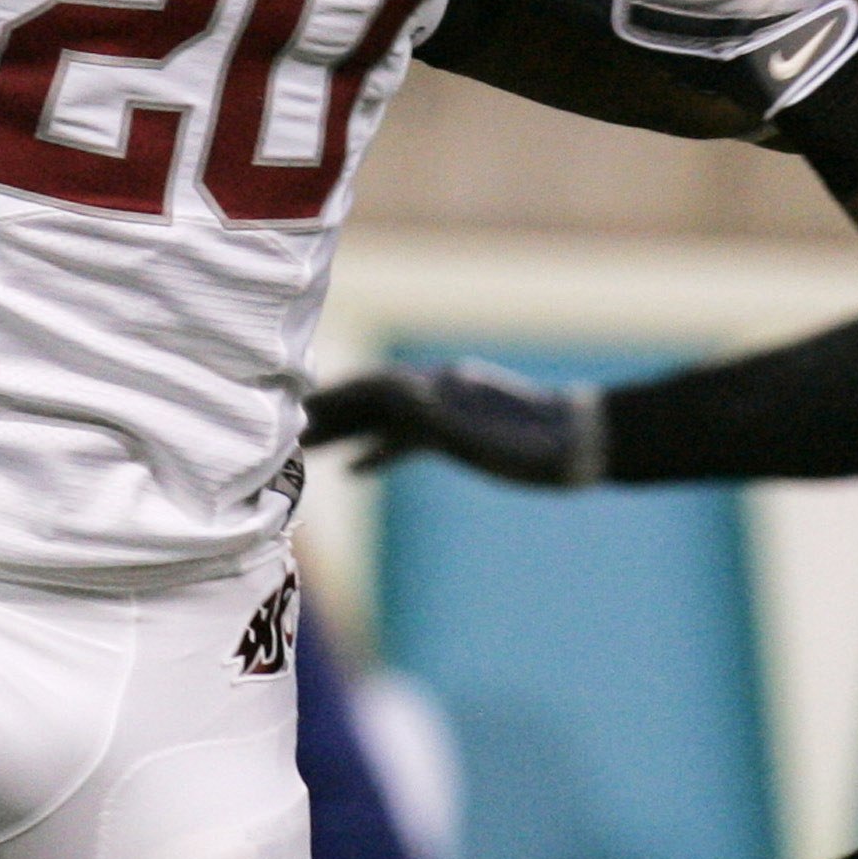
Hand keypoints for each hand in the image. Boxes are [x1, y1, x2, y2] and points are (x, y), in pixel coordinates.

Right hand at [304, 363, 597, 484]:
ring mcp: (444, 413)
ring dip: (342, 434)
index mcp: (438, 387)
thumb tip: (398, 391)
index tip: (290, 410)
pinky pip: (406, 443)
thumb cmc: (541, 443)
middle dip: (323, 416)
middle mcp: (434, 393)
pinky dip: (377, 453)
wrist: (582, 444)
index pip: (371, 388)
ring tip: (301, 452)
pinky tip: (355, 471)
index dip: (331, 398)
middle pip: (366, 403)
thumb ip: (443, 417)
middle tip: (275, 433)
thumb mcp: (491, 433)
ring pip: (380, 422)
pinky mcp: (456, 437)